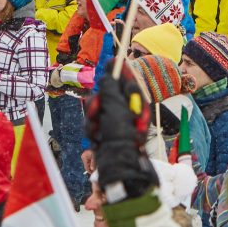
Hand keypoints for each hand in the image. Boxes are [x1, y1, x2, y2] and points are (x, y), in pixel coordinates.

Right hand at [86, 69, 155, 202]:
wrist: (118, 166)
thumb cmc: (122, 138)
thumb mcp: (118, 110)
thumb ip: (112, 91)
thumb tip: (109, 73)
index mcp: (135, 104)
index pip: (127, 81)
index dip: (120, 70)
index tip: (114, 59)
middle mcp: (125, 111)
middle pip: (108, 93)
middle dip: (100, 101)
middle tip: (98, 109)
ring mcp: (114, 122)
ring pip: (97, 108)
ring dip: (94, 117)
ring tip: (98, 129)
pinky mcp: (104, 132)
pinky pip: (93, 122)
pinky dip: (93, 129)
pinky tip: (97, 137)